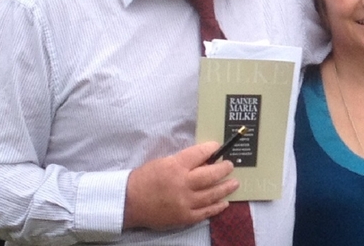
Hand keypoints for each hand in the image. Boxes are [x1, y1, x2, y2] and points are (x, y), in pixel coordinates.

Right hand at [123, 142, 239, 229]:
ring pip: (212, 194)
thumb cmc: (145, 179)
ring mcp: (184, 202)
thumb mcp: (163, 162)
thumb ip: (184, 162)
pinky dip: (217, 207)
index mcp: (175, 166)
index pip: (200, 154)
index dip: (212, 149)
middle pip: (211, 175)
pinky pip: (205, 212)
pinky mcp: (184, 217)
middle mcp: (182, 183)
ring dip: (226, 188)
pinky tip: (224, 203)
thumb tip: (205, 160)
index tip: (218, 147)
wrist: (129, 202)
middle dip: (224, 169)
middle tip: (230, 166)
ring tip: (234, 183)